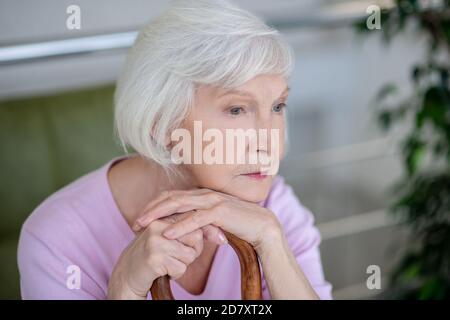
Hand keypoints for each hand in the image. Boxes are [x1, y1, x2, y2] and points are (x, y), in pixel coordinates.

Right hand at [107, 214, 224, 299]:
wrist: (128, 273)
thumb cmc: (154, 254)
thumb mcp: (170, 238)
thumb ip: (188, 229)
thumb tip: (219, 231)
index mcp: (163, 217)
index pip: (193, 218)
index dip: (209, 230)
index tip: (222, 240)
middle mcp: (158, 225)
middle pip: (195, 237)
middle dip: (194, 251)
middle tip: (179, 256)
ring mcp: (155, 241)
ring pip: (189, 254)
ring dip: (184, 264)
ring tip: (169, 262)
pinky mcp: (154, 257)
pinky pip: (180, 268)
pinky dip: (176, 274)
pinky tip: (164, 271)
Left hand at [132, 188, 281, 249]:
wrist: (263, 226)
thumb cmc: (239, 224)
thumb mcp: (215, 221)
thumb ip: (200, 220)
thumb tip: (186, 226)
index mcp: (202, 194)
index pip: (173, 196)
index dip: (155, 205)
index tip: (142, 217)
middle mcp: (205, 194)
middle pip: (171, 198)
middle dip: (151, 209)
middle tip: (135, 221)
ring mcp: (212, 200)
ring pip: (179, 205)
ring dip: (159, 215)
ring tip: (143, 225)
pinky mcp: (220, 211)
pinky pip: (195, 219)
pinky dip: (180, 226)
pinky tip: (167, 232)